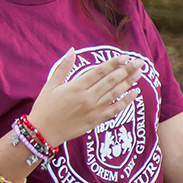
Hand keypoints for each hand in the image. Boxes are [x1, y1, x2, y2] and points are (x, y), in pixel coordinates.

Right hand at [27, 49, 144, 145]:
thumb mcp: (50, 85)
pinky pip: (115, 109)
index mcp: (76, 86)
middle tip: (139, 62)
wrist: (43, 132)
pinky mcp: (96, 120)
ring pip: (115, 93)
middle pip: (111, 81)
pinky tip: (135, 93)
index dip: (113, 63)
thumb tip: (72, 50)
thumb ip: (63, 67)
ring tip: (139, 73)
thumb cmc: (44, 107)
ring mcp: (93, 109)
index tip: (125, 57)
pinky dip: (126, 101)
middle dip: (127, 70)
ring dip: (129, 82)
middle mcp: (87, 97)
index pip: (99, 71)